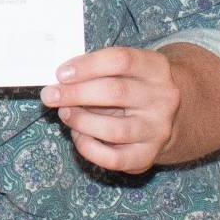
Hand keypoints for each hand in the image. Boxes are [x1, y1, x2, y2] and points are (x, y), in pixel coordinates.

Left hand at [42, 45, 182, 174]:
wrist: (169, 117)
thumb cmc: (133, 87)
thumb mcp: (124, 70)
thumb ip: (97, 70)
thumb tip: (60, 82)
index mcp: (155, 68)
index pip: (121, 60)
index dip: (87, 66)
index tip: (61, 73)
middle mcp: (162, 98)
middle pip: (115, 92)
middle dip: (75, 94)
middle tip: (50, 95)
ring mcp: (157, 129)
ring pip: (114, 129)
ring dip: (81, 121)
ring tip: (65, 113)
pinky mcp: (149, 155)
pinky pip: (114, 159)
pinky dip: (89, 148)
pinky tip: (79, 136)